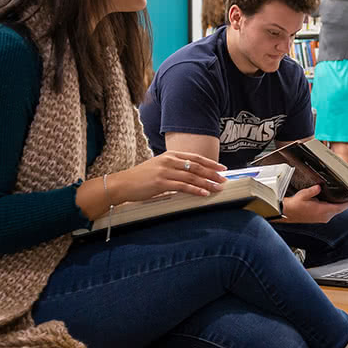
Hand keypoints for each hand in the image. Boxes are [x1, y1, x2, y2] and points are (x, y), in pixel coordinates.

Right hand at [110, 151, 225, 203]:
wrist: (124, 183)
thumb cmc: (142, 177)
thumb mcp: (159, 166)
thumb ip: (175, 167)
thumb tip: (193, 174)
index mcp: (170, 155)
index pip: (195, 157)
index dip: (210, 163)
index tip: (222, 168)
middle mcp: (169, 161)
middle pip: (196, 167)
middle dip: (212, 173)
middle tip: (224, 179)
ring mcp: (165, 171)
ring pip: (192, 177)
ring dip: (207, 183)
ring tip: (218, 188)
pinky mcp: (161, 183)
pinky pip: (183, 187)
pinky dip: (195, 190)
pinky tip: (204, 193)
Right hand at [278, 184, 347, 223]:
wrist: (287, 213)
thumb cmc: (294, 206)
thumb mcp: (303, 195)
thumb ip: (313, 191)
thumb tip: (319, 187)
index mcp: (323, 211)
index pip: (340, 207)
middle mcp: (324, 217)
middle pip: (340, 210)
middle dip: (346, 203)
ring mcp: (322, 219)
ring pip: (335, 211)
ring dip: (340, 206)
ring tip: (344, 199)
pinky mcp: (319, 219)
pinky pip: (331, 213)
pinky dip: (334, 208)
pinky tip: (333, 203)